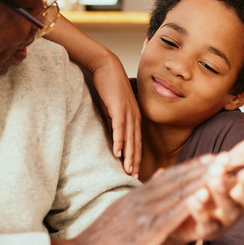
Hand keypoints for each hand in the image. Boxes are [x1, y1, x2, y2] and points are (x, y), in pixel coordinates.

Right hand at [65, 135, 243, 244]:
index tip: (216, 157)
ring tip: (227, 168)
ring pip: (180, 192)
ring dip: (205, 178)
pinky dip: (191, 204)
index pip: (172, 177)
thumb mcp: (123, 210)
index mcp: (139, 195)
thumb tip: (159, 177)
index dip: (196, 166)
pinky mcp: (145, 231)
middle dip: (208, 166)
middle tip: (232, 154)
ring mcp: (144, 213)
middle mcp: (143, 199)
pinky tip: (207, 197)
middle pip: (181, 178)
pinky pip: (172, 215)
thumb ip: (143, 194)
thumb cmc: (102, 237)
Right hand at [92, 53, 141, 177]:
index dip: (136, 157)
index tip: (134, 172)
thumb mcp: (114, 107)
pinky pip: (119, 128)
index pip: (137, 142)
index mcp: (134, 117)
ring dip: (129, 156)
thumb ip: (115, 121)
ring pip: (130, 139)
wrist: (106, 67)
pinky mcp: (118, 108)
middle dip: (135, 162)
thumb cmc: (109, 86)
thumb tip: (113, 135)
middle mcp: (134, 116)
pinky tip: (117, 153)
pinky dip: (119, 141)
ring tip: (128, 171)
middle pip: (136, 144)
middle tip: (134, 177)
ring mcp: (128, 112)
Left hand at [163, 135, 243, 244]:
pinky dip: (201, 210)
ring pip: (228, 211)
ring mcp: (223, 221)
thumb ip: (240, 155)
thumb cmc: (208, 189)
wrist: (181, 218)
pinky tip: (194, 197)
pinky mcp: (205, 231)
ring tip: (214, 180)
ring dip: (223, 195)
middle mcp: (239, 207)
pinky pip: (206, 224)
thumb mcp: (221, 169)